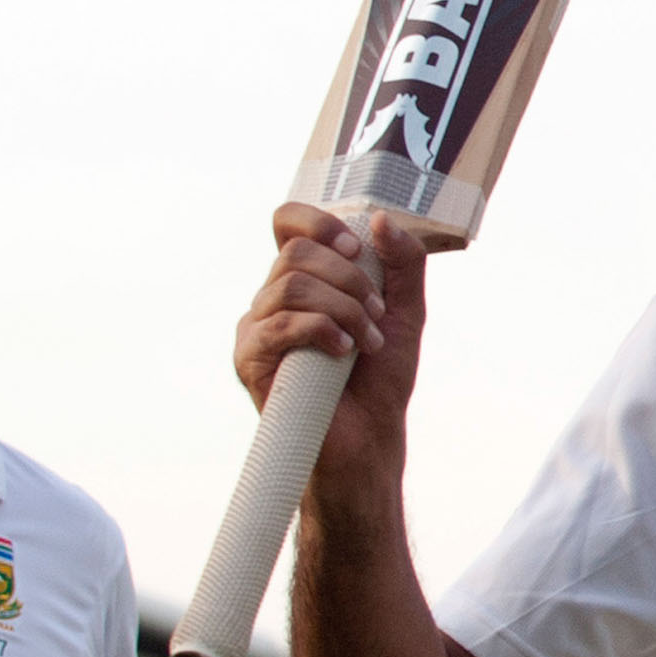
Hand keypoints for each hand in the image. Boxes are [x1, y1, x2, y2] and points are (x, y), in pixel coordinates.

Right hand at [233, 205, 433, 488]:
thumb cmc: (381, 378)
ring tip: (367, 341)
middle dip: (348, 277)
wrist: (368, 438)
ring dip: (343, 307)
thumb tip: (380, 219)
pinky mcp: (250, 359)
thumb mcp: (405, 312)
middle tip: (377, 313)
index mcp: (303, 280)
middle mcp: (273, 298)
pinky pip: (279, 324)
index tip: (356, 247)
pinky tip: (344, 352)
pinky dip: (322, 330)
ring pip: (290, 284)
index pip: (288, 223)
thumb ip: (403, 264)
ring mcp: (257, 328)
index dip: (317, 222)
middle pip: (295, 252)